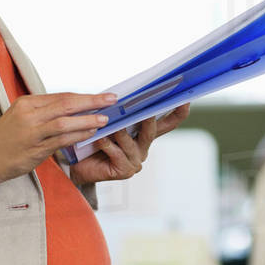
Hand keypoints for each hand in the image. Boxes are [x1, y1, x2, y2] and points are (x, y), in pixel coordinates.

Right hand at [0, 91, 115, 182]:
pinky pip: (61, 140)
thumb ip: (45, 112)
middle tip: (111, 100)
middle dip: (92, 101)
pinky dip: (78, 135)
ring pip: (66, 121)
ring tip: (105, 119)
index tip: (102, 96)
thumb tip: (72, 108)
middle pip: (66, 103)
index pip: (61, 96)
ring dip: (88, 119)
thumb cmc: (6, 139)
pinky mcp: (35, 149)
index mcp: (27, 103)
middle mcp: (30, 114)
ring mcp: (32, 132)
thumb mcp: (22, 117)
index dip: (84, 96)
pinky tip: (90, 133)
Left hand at [69, 102, 190, 184]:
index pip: (167, 122)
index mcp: (144, 135)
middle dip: (149, 117)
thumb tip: (124, 93)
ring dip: (120, 132)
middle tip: (147, 106)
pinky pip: (117, 154)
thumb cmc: (94, 142)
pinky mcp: (124, 171)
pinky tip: (100, 139)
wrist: (80, 166)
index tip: (184, 98)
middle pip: (152, 131)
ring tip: (112, 123)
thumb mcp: (110, 123)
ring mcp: (135, 161)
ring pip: (131, 142)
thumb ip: (121, 112)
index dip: (178, 112)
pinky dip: (107, 145)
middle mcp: (143, 148)